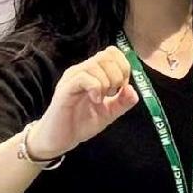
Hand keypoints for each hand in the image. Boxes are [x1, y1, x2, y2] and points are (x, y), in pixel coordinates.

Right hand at [30, 46, 141, 162]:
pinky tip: (95, 100)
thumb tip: (133, 89)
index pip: (112, 53)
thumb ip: (123, 102)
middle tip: (113, 93)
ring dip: (107, 83)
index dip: (123, 67)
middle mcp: (81, 70)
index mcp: (92, 73)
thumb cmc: (80, 123)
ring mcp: (72, 78)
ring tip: (102, 99)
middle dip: (118, 74)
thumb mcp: (109, 113)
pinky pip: (84, 77)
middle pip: (107, 55)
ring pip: (96, 64)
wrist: (59, 139)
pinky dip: (96, 88)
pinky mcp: (65, 88)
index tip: (122, 87)